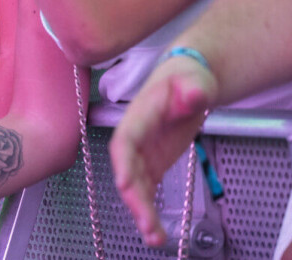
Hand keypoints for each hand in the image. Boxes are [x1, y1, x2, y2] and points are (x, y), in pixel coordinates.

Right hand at [110, 56, 216, 246]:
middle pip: (127, 170)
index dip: (122, 161)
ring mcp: (142, 153)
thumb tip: (194, 96)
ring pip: (134, 185)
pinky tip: (155, 233)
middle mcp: (135, 137)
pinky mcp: (152, 164)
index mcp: (140, 116)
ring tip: (154, 238)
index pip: (125, 140)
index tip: (123, 182)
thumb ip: (193, 89)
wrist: (188, 83)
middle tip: (148, 224)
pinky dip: (148, 210)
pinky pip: (146, 190)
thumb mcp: (194, 81)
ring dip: (141, 211)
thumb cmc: (189, 78)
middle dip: (134, 198)